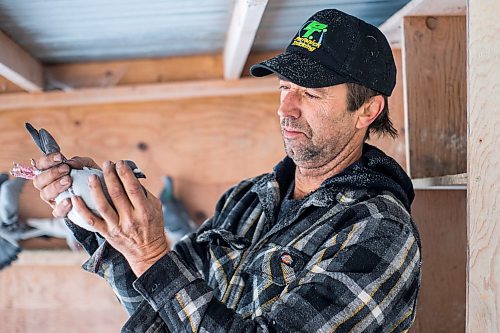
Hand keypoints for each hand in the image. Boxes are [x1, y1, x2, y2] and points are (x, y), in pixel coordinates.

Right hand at [33, 153, 98, 217]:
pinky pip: (57, 212)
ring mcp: (54, 200)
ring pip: (45, 194)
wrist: (105, 195)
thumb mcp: (88, 166)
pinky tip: (69, 200)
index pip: (41, 165)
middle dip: (51, 173)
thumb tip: (70, 162)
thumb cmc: (92, 177)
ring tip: (68, 181)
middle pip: (38, 181)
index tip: (59, 157)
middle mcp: (49, 186)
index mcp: (51, 173)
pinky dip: (62, 206)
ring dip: (55, 186)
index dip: (46, 160)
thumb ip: (79, 162)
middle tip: (66, 169)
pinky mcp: (62, 212)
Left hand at [71, 160, 169, 276]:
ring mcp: (117, 227)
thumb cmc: (153, 226)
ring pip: (102, 205)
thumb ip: (144, 192)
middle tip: (106, 164)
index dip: (125, 173)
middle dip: (110, 175)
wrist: (148, 252)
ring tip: (92, 176)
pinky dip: (82, 209)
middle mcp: (131, 219)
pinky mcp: (107, 234)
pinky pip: (91, 220)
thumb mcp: (156, 207)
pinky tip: (75, 198)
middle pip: (117, 193)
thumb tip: (130, 175)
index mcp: (145, 211)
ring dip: (96, 188)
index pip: (133, 188)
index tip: (119, 163)